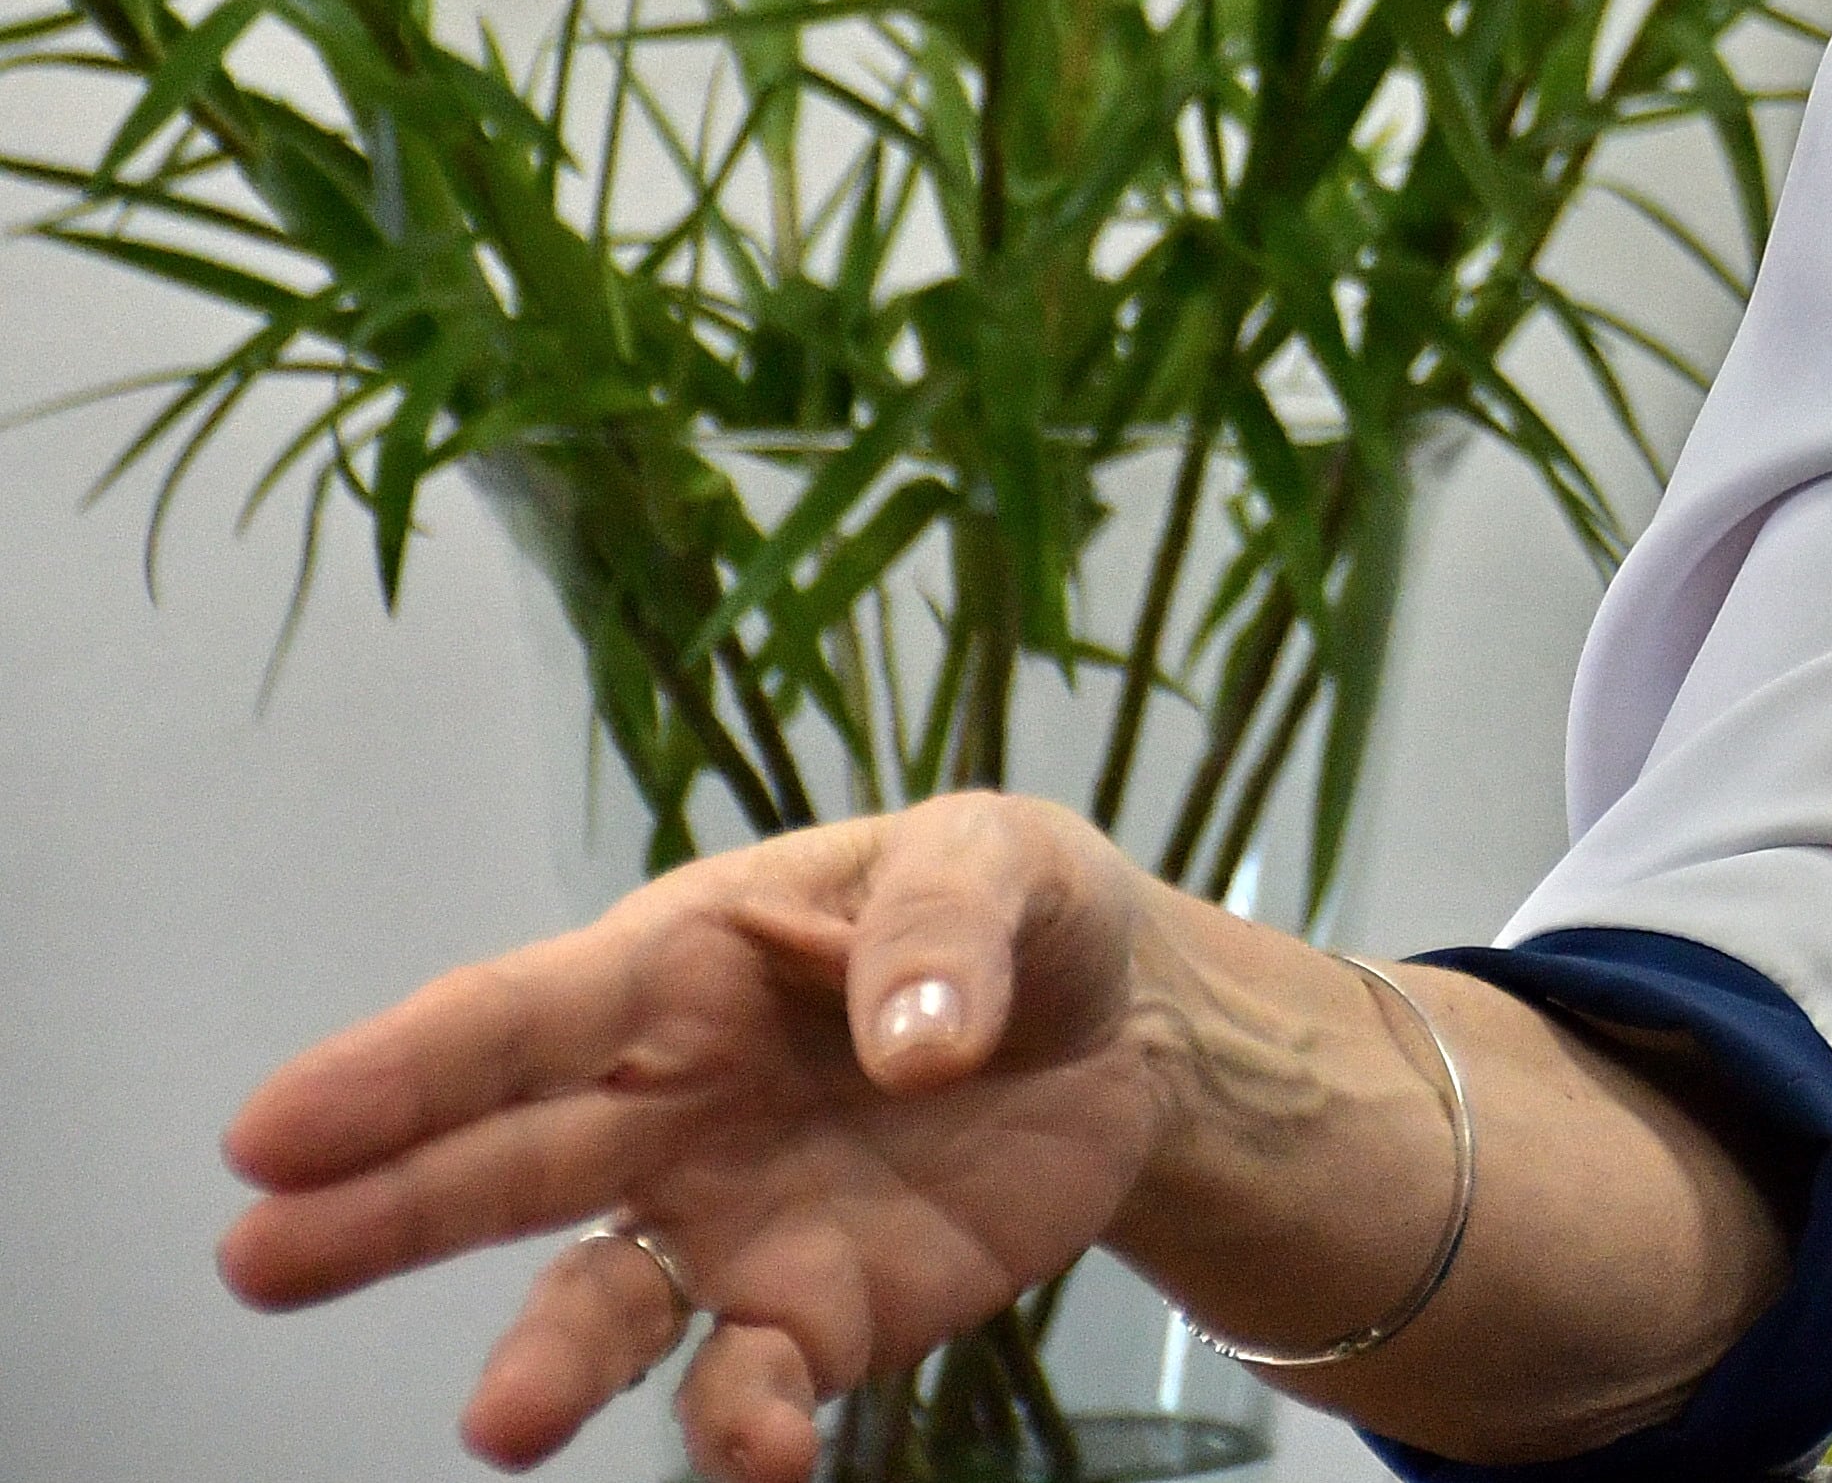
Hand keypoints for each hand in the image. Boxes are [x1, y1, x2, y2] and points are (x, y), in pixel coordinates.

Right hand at [220, 793, 1176, 1482]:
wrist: (1126, 1032)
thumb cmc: (1019, 915)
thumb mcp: (1005, 855)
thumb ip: (949, 924)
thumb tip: (917, 1040)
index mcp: (685, 967)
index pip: (521, 1019)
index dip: (397, 1070)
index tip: (273, 1128)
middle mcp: (668, 1107)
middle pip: (502, 1165)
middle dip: (379, 1213)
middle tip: (259, 1259)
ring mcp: (726, 1223)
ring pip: (601, 1304)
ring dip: (549, 1362)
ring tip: (503, 1424)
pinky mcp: (814, 1317)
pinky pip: (750, 1385)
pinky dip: (743, 1427)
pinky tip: (763, 1450)